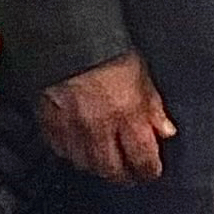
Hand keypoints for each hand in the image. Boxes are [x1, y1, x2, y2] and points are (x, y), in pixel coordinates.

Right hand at [36, 50, 166, 183]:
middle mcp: (99, 129)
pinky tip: (79, 149)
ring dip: (98, 167)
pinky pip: (61, 151)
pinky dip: (72, 154)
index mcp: (127, 115)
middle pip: (111, 170)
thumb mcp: (141, 74)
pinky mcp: (48, 125)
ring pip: (85, 165)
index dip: (150, 170)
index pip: (143, 159)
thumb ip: (153, 107)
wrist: (64, 37)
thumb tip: (165, 131)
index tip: (152, 171)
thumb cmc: (105, 49)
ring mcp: (71, 130)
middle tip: (130, 174)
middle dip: (124, 176)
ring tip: (107, 163)